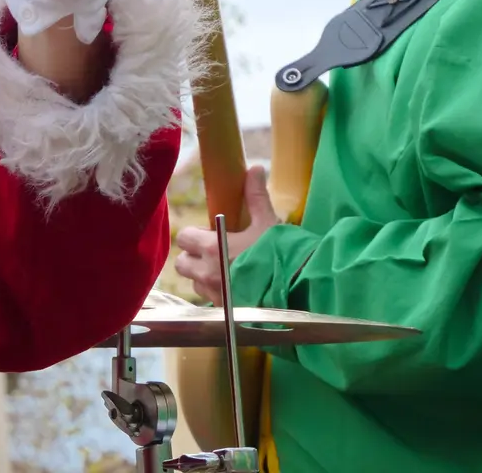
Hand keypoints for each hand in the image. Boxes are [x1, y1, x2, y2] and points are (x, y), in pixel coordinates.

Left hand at [175, 167, 277, 303]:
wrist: (300, 293)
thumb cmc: (282, 255)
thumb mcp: (269, 222)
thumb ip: (256, 195)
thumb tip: (255, 169)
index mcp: (212, 248)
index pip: (183, 238)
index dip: (194, 235)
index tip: (210, 234)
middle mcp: (207, 272)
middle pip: (182, 263)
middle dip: (193, 257)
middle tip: (214, 253)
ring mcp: (215, 295)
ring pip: (194, 283)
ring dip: (203, 277)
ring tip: (223, 271)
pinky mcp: (224, 312)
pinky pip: (210, 301)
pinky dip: (216, 294)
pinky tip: (234, 289)